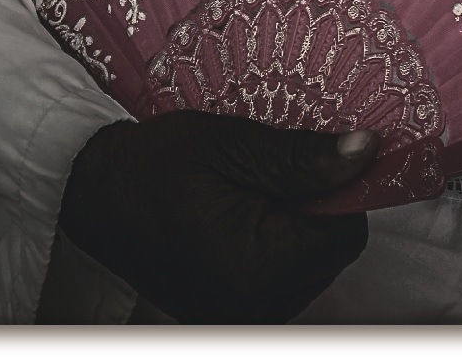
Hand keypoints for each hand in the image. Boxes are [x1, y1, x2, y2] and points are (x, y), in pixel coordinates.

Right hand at [57, 111, 377, 322]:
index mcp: (260, 268)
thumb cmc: (157, 164)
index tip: (323, 150)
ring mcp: (242, 316)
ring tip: (256, 185)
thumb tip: (368, 151)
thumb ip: (304, 157)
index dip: (344, 186)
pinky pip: (282, 278)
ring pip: (310, 266)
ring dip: (299, 223)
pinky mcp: (229, 312)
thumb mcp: (234, 145)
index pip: (346, 232)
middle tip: (279, 164)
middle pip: (331, 252)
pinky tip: (247, 210)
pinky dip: (277, 242)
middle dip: (320, 204)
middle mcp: (257, 308)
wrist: (94, 194)